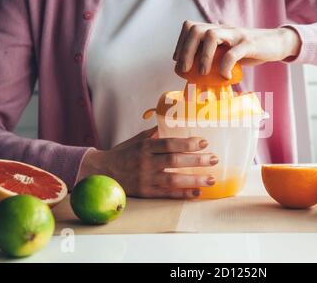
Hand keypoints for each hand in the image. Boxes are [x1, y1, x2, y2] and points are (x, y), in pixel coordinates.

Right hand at [77, 127, 217, 197]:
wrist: (102, 172)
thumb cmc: (123, 153)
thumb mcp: (137, 139)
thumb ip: (155, 133)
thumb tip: (174, 122)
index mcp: (145, 146)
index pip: (169, 144)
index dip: (187, 143)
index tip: (204, 142)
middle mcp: (146, 162)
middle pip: (174, 161)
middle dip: (197, 160)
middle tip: (214, 159)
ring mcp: (146, 179)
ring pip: (173, 180)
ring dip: (194, 180)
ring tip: (211, 179)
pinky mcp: (146, 193)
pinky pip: (167, 194)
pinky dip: (182, 194)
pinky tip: (197, 192)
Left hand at [173, 21, 300, 78]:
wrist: (277, 43)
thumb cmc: (250, 50)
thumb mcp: (229, 50)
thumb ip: (215, 56)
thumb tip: (196, 75)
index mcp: (217, 30)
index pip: (191, 27)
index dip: (181, 43)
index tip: (178, 62)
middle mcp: (224, 29)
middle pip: (196, 30)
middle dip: (186, 51)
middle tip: (184, 70)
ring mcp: (237, 35)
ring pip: (212, 35)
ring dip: (203, 56)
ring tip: (203, 73)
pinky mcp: (250, 44)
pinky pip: (234, 52)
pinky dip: (225, 65)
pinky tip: (225, 77)